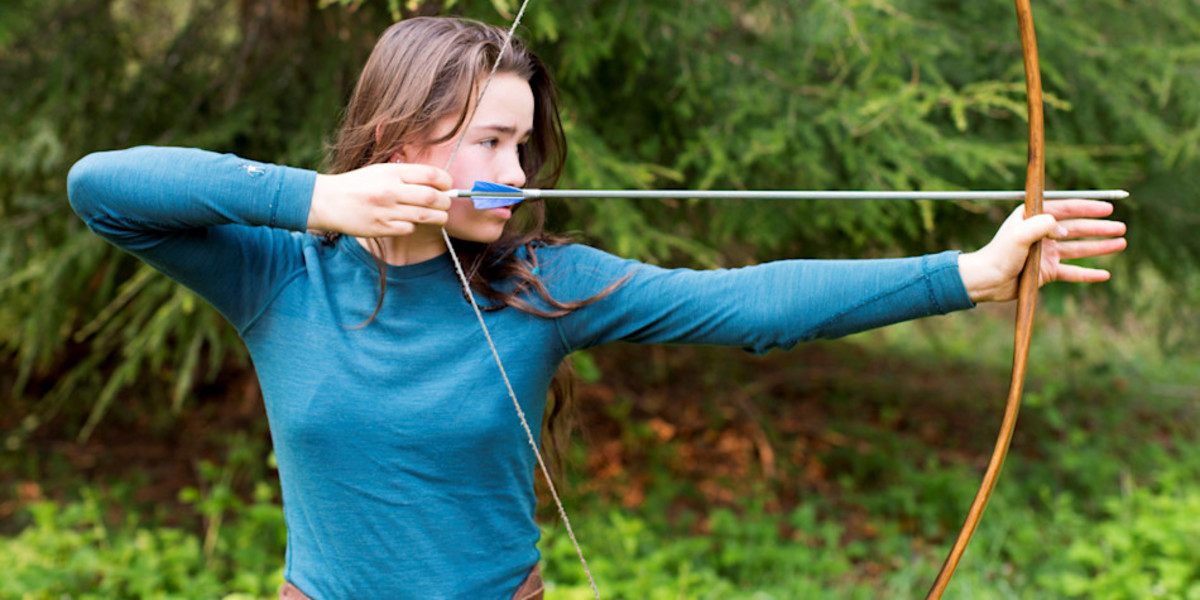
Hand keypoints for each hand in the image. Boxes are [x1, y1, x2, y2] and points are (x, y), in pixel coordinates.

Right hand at [307, 163, 452, 236]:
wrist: (327, 201)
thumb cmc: (358, 185)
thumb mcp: (380, 171)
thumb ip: (406, 175)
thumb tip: (436, 182)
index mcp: (392, 172)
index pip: (431, 174)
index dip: (446, 182)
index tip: (448, 186)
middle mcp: (390, 190)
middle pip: (433, 198)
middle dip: (446, 203)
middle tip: (446, 204)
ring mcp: (386, 211)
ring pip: (425, 216)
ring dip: (438, 218)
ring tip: (439, 216)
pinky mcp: (381, 228)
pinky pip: (409, 229)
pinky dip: (414, 226)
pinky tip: (410, 222)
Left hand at [958, 199, 1127, 302]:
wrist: (986, 281)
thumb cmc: (999, 254)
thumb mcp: (1019, 234)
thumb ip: (1042, 225)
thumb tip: (1063, 227)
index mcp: (1033, 218)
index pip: (1066, 208)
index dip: (1088, 207)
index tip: (1108, 208)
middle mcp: (1042, 234)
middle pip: (1077, 228)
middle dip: (1099, 227)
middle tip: (1121, 227)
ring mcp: (1045, 253)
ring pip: (1079, 249)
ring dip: (1100, 246)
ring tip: (1121, 243)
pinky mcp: (1046, 272)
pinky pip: (1072, 272)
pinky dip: (1088, 274)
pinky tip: (1105, 274)